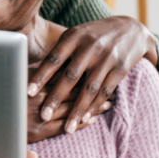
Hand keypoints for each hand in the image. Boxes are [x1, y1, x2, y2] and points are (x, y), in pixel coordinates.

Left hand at [28, 16, 154, 134]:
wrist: (130, 28)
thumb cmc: (92, 35)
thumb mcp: (74, 36)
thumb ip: (58, 53)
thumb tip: (31, 73)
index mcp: (73, 37)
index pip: (52, 59)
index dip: (40, 76)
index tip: (27, 93)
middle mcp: (89, 47)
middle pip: (70, 76)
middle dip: (56, 98)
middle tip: (43, 116)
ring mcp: (106, 58)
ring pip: (89, 88)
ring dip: (77, 110)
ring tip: (67, 128)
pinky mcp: (120, 68)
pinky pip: (105, 91)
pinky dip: (94, 106)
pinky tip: (85, 119)